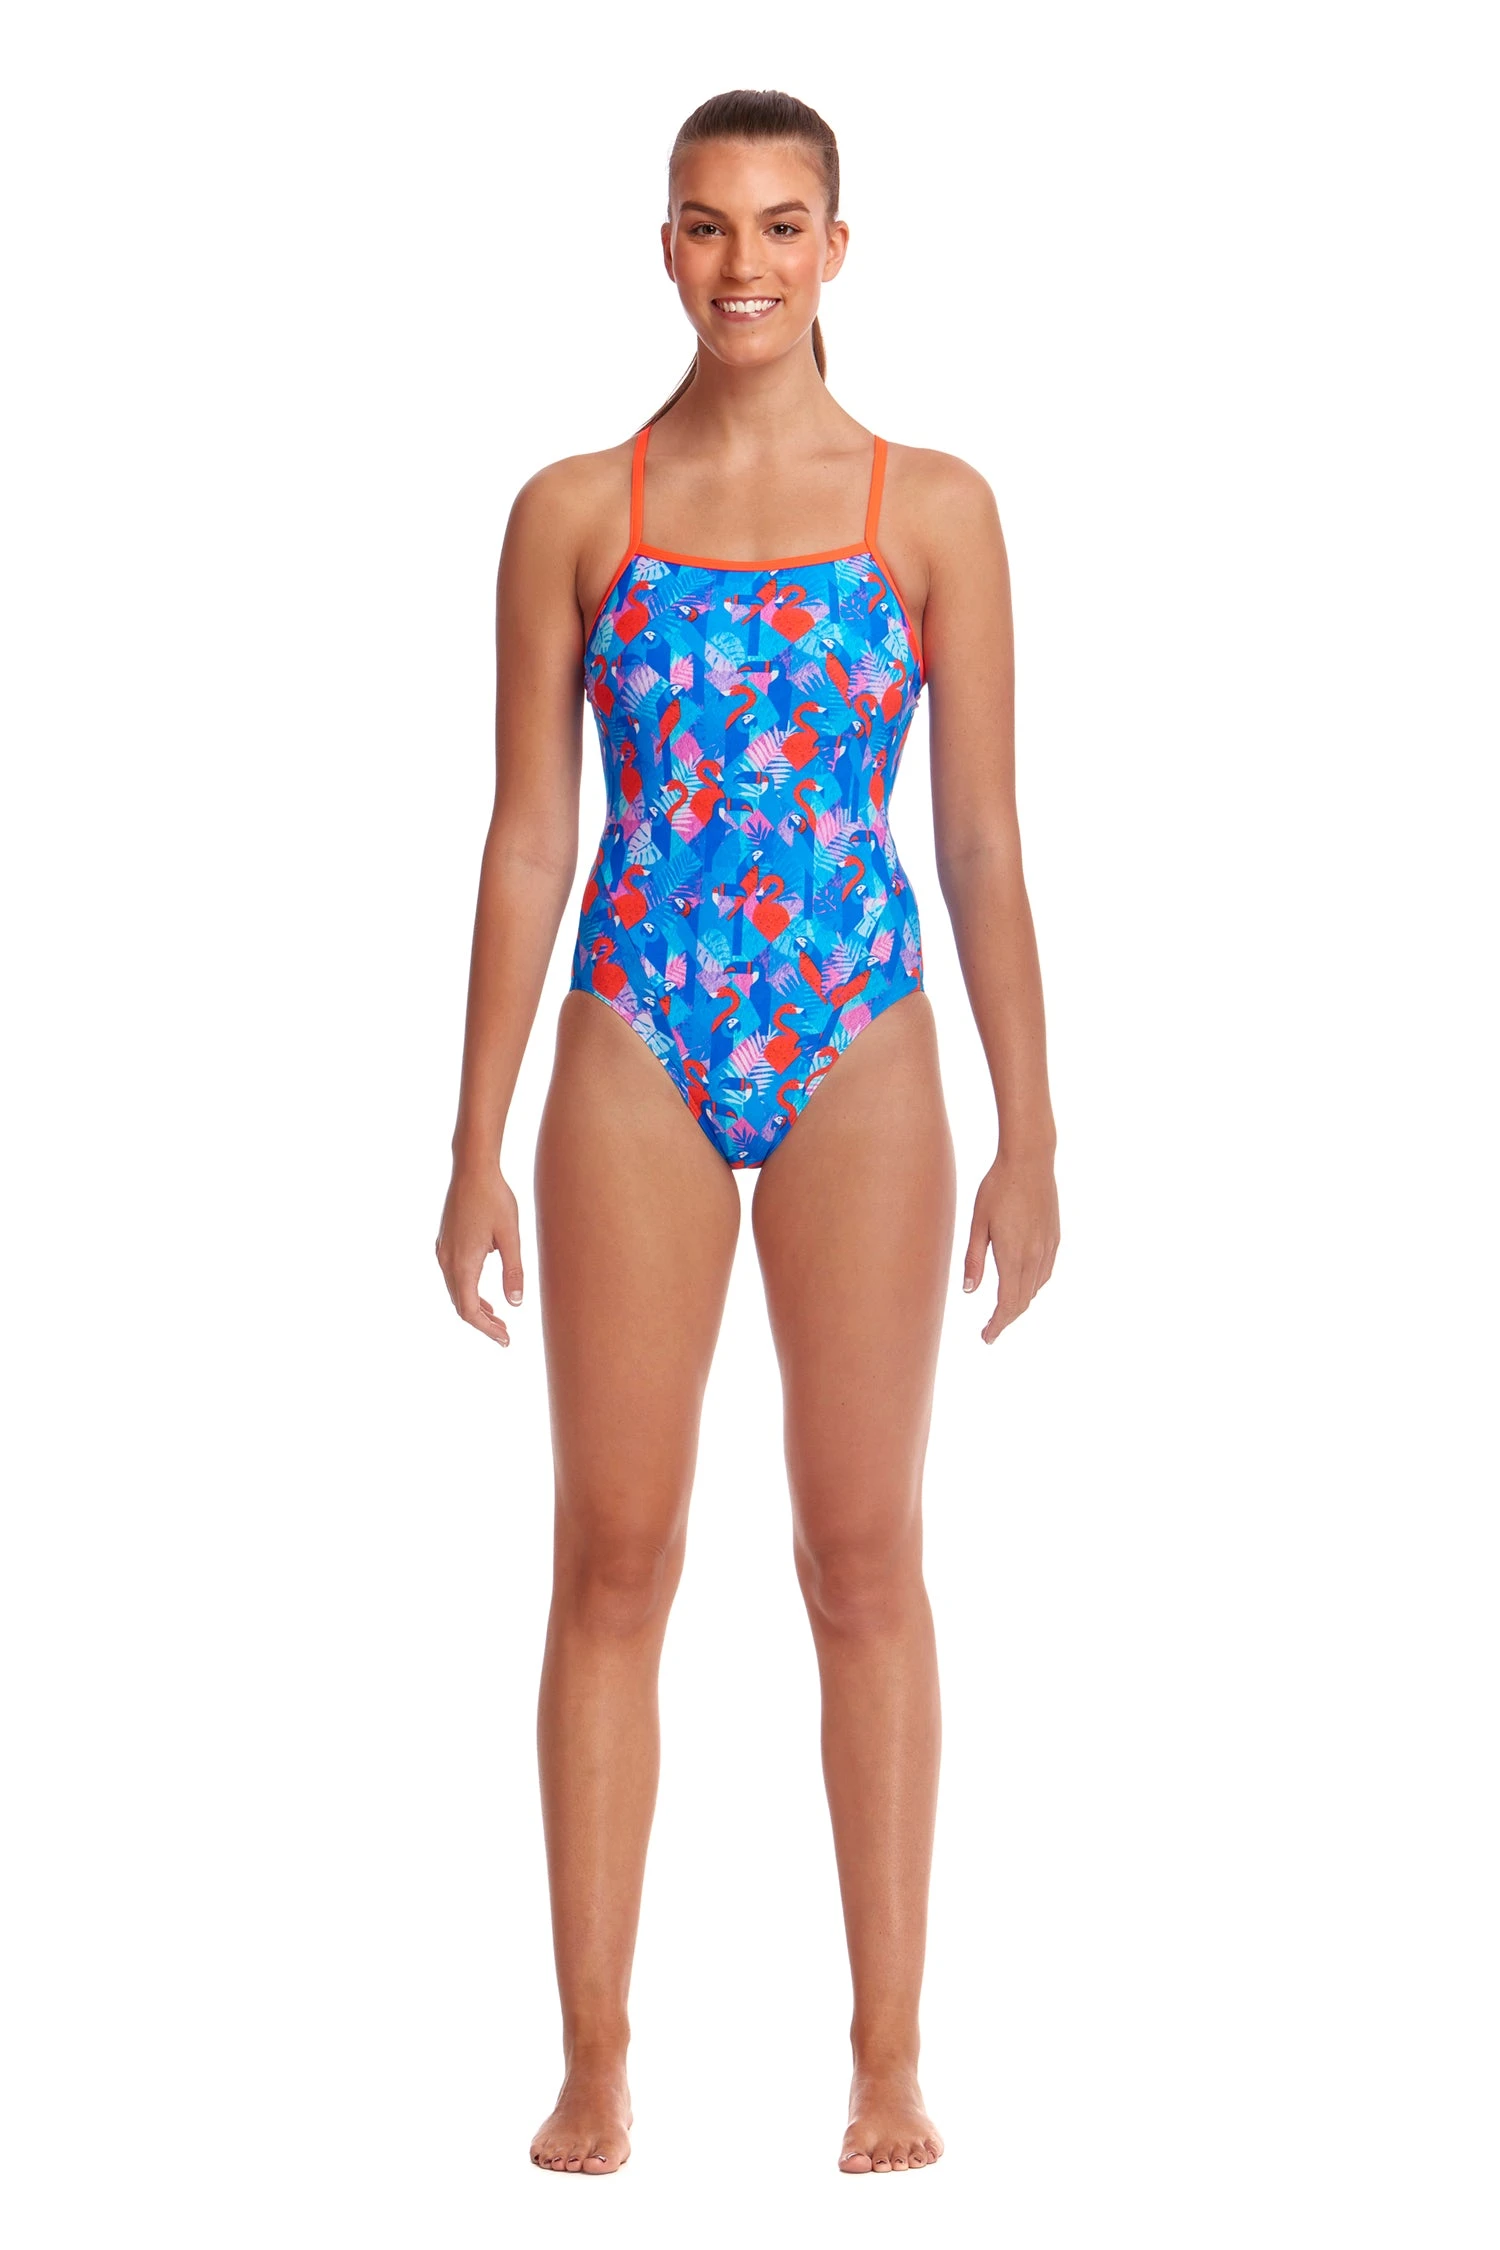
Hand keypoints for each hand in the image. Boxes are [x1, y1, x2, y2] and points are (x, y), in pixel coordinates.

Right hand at [435, 1162, 524, 1346]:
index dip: (487, 1329)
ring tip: (498, 1318)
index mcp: (464, 1262)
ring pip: (456, 1291)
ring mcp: (443, 1251)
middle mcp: (447, 1260)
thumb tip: (516, 1304)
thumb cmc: (495, 1198)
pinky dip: (468, 1291)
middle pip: (460, 1304)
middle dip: (483, 1322)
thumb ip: (514, 1271)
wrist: (472, 1168)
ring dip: (475, 1307)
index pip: (470, 1310)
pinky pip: (453, 1277)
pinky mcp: (444, 1242)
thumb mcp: (511, 1236)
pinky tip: (485, 1293)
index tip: (505, 1339)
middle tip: (505, 1334)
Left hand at [962, 1150, 1059, 1342]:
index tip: (986, 1337)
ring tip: (1003, 1310)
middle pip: (1023, 1301)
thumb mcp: (978, 1223)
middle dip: (1007, 1319)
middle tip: (990, 1331)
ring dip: (1020, 1303)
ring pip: (1036, 1288)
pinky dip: (1033, 1286)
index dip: (997, 1324)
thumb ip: (974, 1259)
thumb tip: (969, 1291)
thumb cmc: (997, 1188)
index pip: (1007, 1302)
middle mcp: (1034, 1255)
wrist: (1030, 1160)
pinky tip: (1023, 1284)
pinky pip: (1045, 1272)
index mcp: (1013, 1254)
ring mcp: (1048, 1247)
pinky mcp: (1055, 1237)